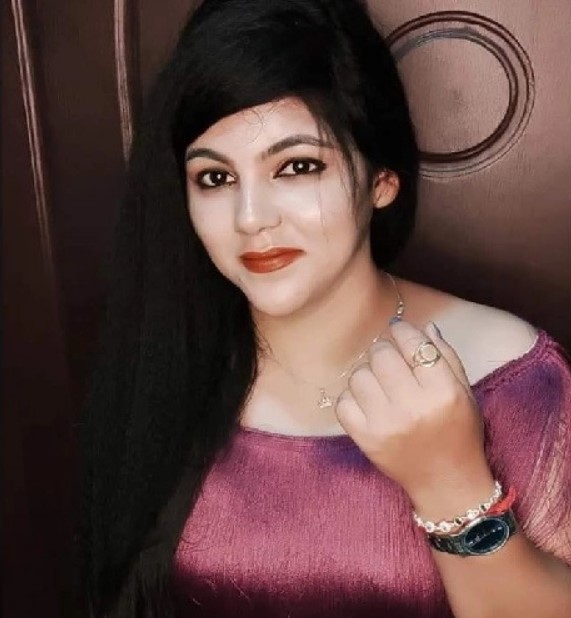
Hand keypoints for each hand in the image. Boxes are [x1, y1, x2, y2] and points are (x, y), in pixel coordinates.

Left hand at [334, 320, 491, 505]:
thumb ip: (446, 356)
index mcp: (443, 392)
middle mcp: (413, 407)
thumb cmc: (460, 434)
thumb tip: (424, 326)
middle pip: (381, 355)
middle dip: (385, 352)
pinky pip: (343, 402)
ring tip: (380, 385)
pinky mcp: (365, 439)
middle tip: (391, 361)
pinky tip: (368, 403)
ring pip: (359, 375)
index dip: (403, 331)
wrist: (446, 483)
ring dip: (368, 374)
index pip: (413, 345)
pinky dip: (352, 398)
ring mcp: (385, 425)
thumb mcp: (465, 392)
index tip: (398, 330)